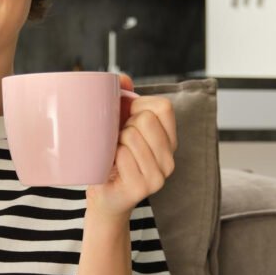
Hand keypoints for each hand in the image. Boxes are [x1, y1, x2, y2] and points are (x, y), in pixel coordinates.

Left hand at [87, 74, 178, 218]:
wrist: (104, 195)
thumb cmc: (112, 157)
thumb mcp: (119, 125)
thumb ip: (123, 99)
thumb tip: (122, 78)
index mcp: (169, 139)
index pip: (163, 106)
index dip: (139, 105)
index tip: (126, 117)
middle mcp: (170, 158)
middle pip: (145, 119)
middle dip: (123, 125)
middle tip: (118, 142)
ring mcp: (159, 175)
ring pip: (131, 137)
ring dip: (114, 143)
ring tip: (114, 156)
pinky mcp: (142, 188)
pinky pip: (121, 156)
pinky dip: (110, 158)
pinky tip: (111, 168)